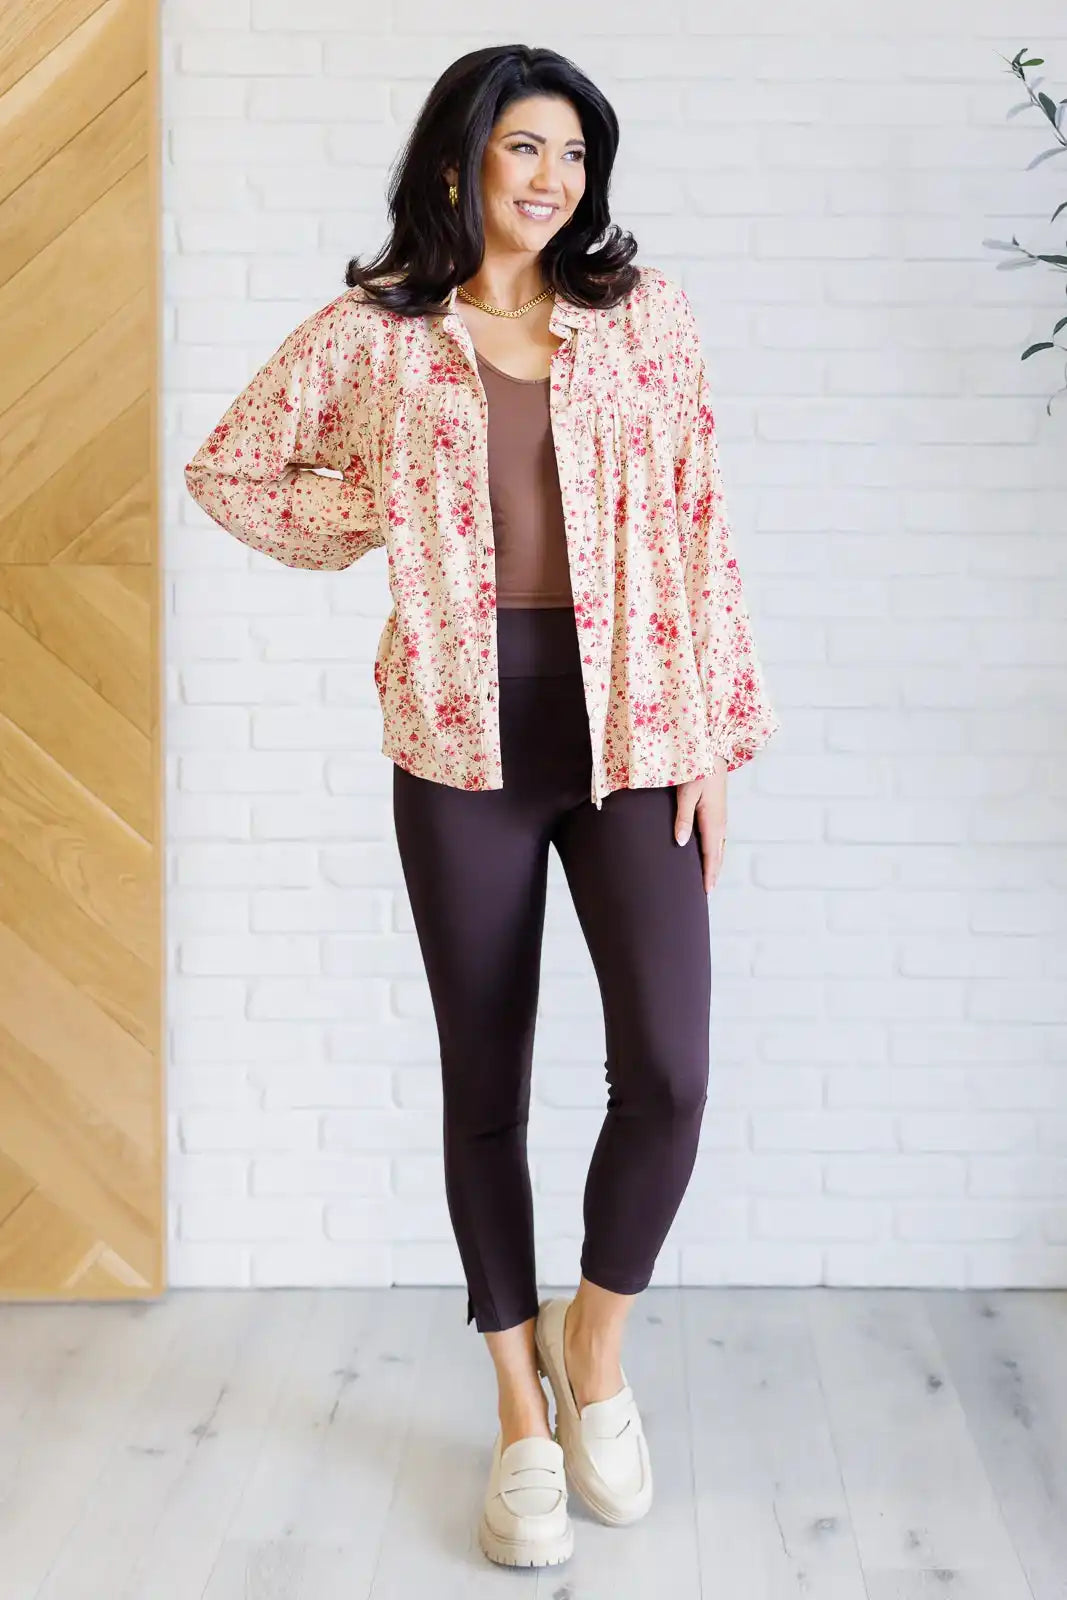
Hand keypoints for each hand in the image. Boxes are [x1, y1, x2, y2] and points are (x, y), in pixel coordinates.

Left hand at [674, 758, 727, 894]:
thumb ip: (683, 818)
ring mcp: (721, 817)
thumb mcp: (686, 793)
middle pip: (718, 855)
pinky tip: (709, 852)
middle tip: (707, 891)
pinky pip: (719, 838)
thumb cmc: (697, 769)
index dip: (708, 874)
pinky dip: (715, 850)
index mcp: (713, 821)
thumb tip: (681, 843)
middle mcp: (720, 822)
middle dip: (713, 873)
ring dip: (715, 863)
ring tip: (708, 877)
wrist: (712, 751)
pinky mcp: (718, 811)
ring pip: (720, 847)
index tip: (706, 892)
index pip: (711, 855)